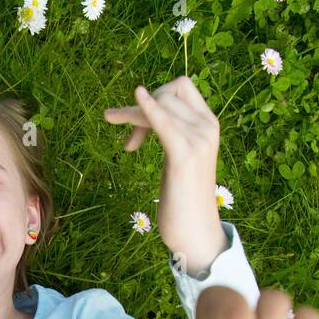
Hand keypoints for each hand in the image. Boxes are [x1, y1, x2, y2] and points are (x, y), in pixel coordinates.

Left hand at [104, 76, 224, 262]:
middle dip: (138, 107)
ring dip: (131, 112)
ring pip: (161, 105)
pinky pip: (163, 123)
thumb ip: (172, 134)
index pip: (181, 86)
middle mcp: (207, 127)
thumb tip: (146, 119)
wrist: (196, 232)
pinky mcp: (184, 157)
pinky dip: (148, 110)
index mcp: (208, 124)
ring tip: (110, 119)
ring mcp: (199, 140)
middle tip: (116, 126)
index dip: (155, 96)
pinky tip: (136, 96)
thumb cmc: (183, 198)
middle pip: (167, 93)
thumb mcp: (178, 157)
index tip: (138, 125)